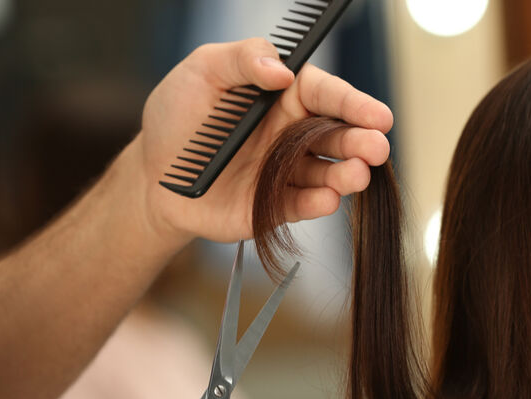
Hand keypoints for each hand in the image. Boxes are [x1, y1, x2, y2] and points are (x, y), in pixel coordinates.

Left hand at [122, 38, 392, 243]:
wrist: (152, 174)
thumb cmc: (177, 116)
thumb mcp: (203, 70)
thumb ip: (243, 58)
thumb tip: (281, 70)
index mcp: (285, 96)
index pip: (328, 95)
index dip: (355, 104)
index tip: (378, 116)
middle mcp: (293, 134)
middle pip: (338, 135)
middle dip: (362, 142)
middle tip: (377, 147)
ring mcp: (287, 172)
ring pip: (328, 173)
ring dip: (347, 174)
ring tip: (357, 174)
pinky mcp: (275, 206)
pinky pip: (302, 204)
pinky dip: (317, 203)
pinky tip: (328, 198)